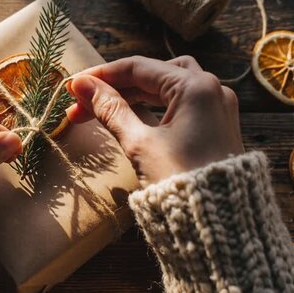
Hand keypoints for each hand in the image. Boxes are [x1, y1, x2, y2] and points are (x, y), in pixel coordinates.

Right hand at [66, 55, 243, 186]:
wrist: (220, 225)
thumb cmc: (180, 181)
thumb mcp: (139, 143)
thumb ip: (111, 109)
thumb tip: (83, 86)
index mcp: (195, 87)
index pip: (139, 67)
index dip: (102, 75)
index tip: (74, 85)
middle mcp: (211, 89)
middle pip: (153, 74)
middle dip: (115, 87)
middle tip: (82, 104)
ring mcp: (216, 108)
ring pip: (166, 88)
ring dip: (132, 96)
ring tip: (100, 111)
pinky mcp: (215, 126)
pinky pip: (179, 105)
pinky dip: (152, 108)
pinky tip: (128, 117)